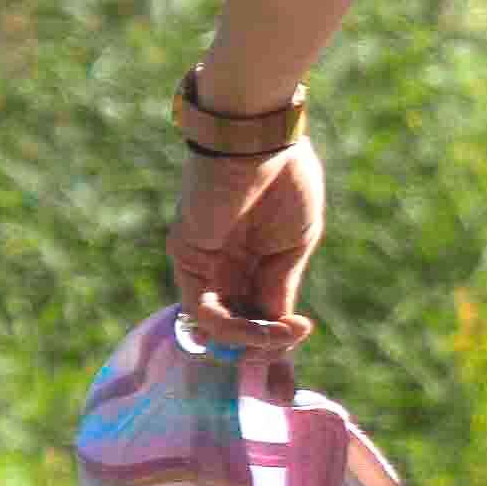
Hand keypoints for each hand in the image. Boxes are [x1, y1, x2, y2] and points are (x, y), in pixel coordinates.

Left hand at [172, 128, 321, 360]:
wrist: (262, 139)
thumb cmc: (287, 179)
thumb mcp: (296, 243)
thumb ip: (281, 284)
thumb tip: (278, 325)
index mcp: (251, 261)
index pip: (255, 313)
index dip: (273, 338)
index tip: (300, 341)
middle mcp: (221, 267)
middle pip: (233, 326)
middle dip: (260, 346)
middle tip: (291, 339)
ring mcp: (201, 263)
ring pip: (215, 325)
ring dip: (249, 339)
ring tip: (282, 332)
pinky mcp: (186, 256)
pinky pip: (200, 307)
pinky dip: (231, 325)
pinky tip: (267, 322)